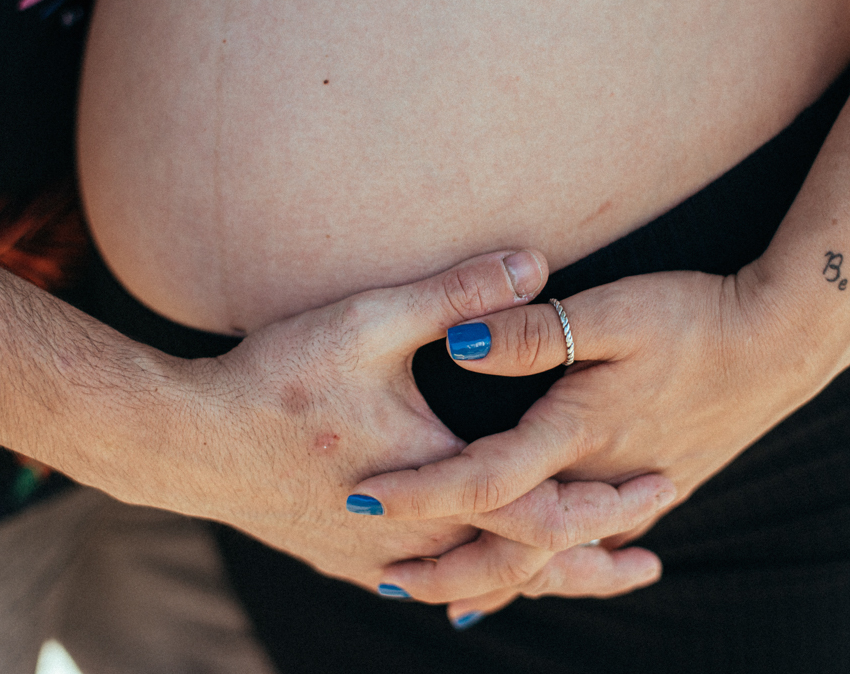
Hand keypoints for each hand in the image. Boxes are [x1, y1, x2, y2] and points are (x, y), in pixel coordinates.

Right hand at [104, 250, 673, 602]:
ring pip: (484, 587)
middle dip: (594, 562)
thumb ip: (458, 291)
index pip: (548, 513)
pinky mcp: (351, 564)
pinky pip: (437, 585)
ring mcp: (382, 562)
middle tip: (649, 558)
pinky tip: (488, 581)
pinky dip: (481, 584)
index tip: (663, 485)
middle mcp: (417, 539)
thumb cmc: (275, 382)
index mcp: (436, 481)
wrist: (186, 444)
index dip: (612, 503)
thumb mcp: (368, 319)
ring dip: (543, 583)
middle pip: (529, 569)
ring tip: (591, 578)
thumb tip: (537, 261)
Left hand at [354, 264, 849, 609]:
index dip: (416, 492)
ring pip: (551, 563)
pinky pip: (587, 551)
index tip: (362, 498)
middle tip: (385, 578)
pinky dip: (550, 572)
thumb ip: (531, 332)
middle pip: (510, 550)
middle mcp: (598, 481)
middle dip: (444, 568)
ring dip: (492, 582)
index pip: (478, 481)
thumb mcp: (612, 311)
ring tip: (445, 599)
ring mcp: (629, 495)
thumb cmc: (698, 317)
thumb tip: (459, 344)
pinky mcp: (653, 491)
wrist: (786, 343)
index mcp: (576, 434)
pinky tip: (536, 575)